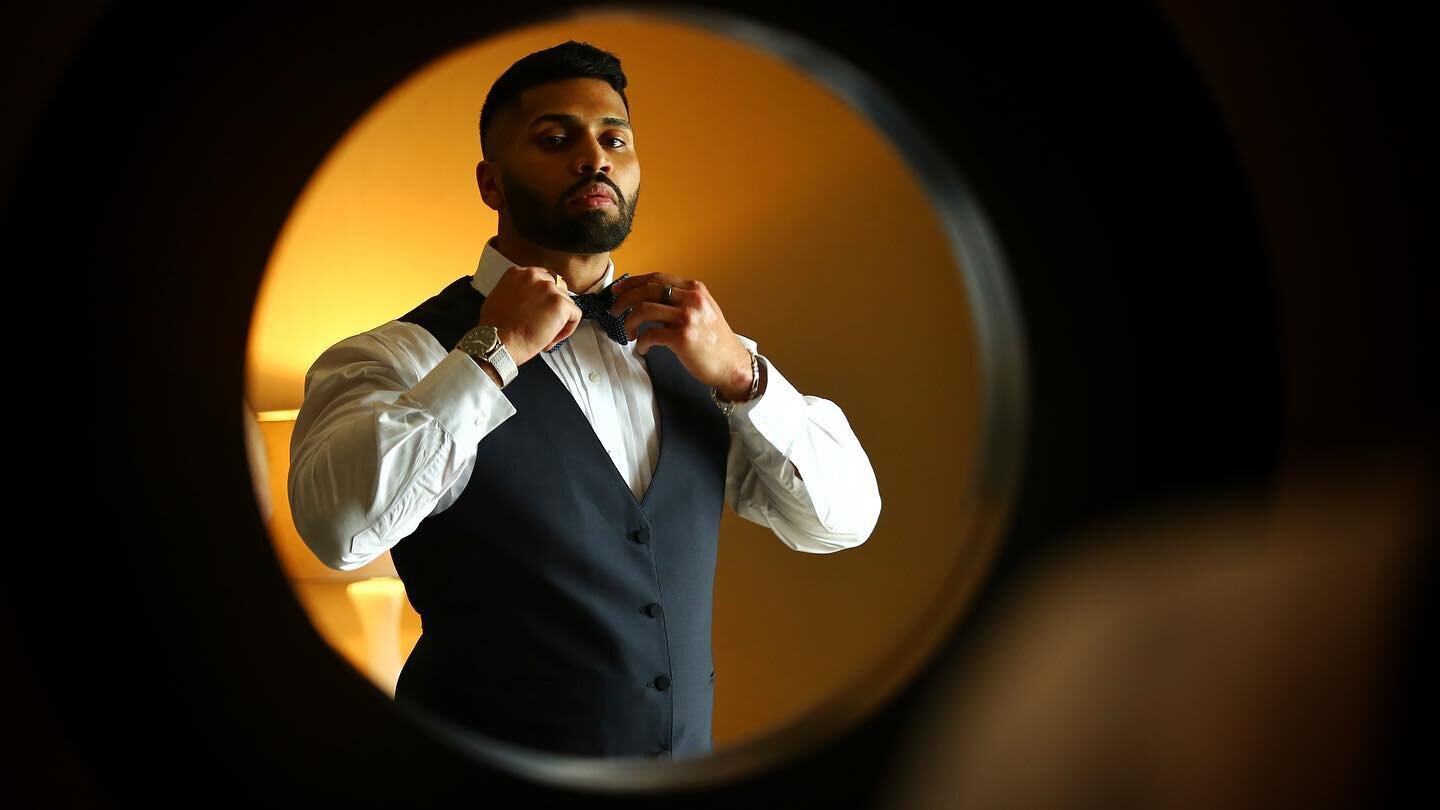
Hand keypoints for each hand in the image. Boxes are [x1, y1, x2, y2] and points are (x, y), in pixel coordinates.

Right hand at [475, 266, 581, 365]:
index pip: (543, 278)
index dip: (544, 296)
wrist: (497, 342)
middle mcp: (534, 276)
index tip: (540, 309)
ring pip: (567, 302)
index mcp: (518, 273)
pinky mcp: (560, 304)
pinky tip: (552, 338)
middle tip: (544, 322)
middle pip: (558, 287)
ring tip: (545, 334)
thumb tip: (524, 297)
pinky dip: (568, 329)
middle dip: (554, 305)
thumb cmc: (495, 328)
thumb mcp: (498, 296)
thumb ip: (515, 290)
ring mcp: (549, 289)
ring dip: (560, 319)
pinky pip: (575, 315)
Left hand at [607, 272, 754, 399]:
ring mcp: (688, 318)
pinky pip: (650, 335)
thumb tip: (646, 296)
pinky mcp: (682, 338)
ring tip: (629, 333)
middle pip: (646, 290)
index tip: (618, 290)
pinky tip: (643, 348)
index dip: (632, 282)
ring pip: (643, 310)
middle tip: (614, 311)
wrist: (733, 365)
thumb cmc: (714, 341)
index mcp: (695, 289)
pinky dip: (641, 343)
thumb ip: (681, 300)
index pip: (656, 278)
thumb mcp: (703, 310)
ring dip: (629, 322)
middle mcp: (692, 299)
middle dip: (624, 300)